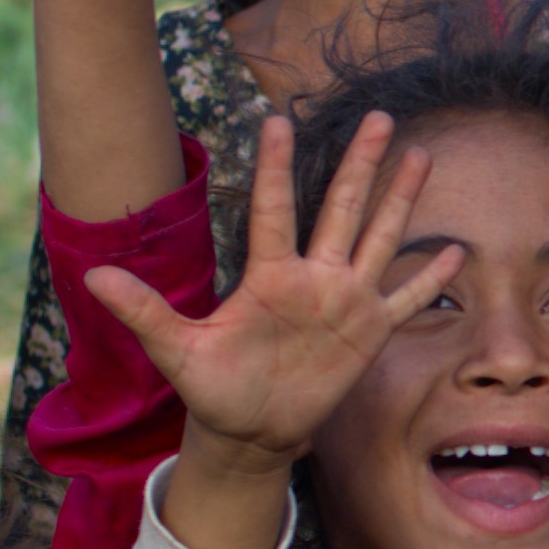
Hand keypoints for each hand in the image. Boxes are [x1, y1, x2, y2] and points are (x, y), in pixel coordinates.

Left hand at [82, 111, 460, 474]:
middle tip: (380, 117)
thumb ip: (144, 311)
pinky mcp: (369, 332)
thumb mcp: (177, 351)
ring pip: (379, 238)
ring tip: (420, 155)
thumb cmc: (213, 389)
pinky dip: (428, 278)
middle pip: (341, 208)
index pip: (273, 209)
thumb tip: (93, 276)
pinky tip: (454, 250)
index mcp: (269, 276)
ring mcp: (345, 302)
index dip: (275, 167)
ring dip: (401, 199)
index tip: (276, 119)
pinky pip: (405, 300)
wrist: (250, 431)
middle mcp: (312, 278)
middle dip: (360, 164)